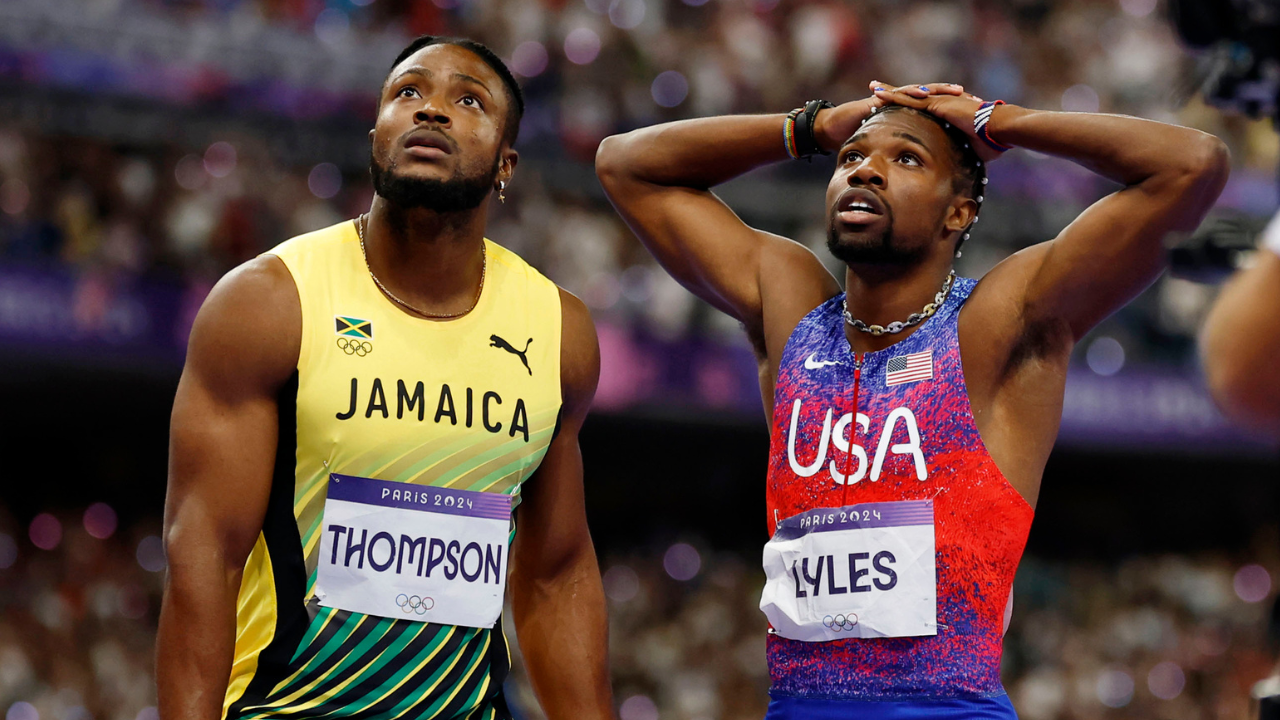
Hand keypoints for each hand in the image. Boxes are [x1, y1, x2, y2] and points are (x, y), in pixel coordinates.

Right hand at [813, 81, 965, 152]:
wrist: (833, 128)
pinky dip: (912, 93)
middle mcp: (904, 105)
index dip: (958, 113)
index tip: (979, 117)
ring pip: (921, 92)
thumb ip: (905, 160)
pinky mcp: (880, 98)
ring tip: (957, 92)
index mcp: (910, 117)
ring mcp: (893, 100)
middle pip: (936, 99)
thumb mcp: (888, 151)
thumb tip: (925, 179)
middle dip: (956, 99)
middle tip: (977, 100)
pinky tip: (925, 94)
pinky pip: (899, 94)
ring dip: (939, 91)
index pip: (939, 112)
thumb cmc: (857, 142)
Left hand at [871, 83, 1006, 162]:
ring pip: (908, 95)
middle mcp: (941, 104)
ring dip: (889, 92)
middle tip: (876, 89)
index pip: (921, 109)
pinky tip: (880, 94)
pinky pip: (911, 99)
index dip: (906, 106)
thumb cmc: (991, 141)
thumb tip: (960, 174)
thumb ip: (960, 156)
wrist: (999, 129)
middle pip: (911, 98)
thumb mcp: (970, 151)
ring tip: (873, 88)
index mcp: (946, 114)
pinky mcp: (937, 103)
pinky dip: (895, 96)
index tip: (894, 106)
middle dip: (894, 94)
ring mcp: (938, 101)